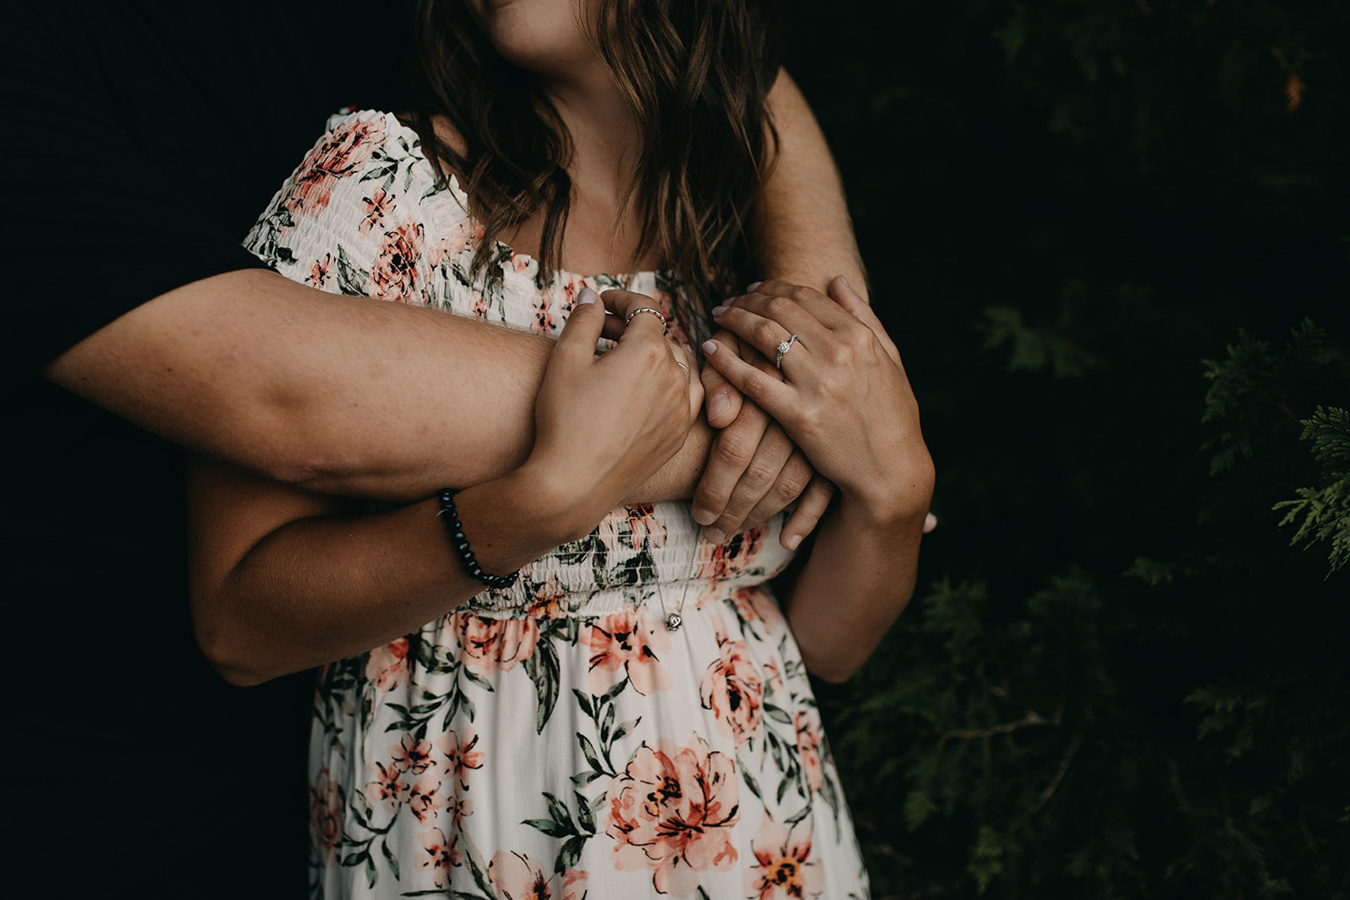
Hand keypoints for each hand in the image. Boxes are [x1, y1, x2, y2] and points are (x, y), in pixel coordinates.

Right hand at [524, 288, 701, 539]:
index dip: (622, 299)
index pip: (644, 308)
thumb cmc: (564, 420)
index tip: (602, 303)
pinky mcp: (679, 436)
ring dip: (654, 355)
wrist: (574, 485)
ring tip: (624, 360)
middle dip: (631, 328)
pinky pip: (687, 397)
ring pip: (678, 365)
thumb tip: (592, 298)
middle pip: (659, 337)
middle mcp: (674, 377)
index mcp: (648, 351)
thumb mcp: (565, 359)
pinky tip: (649, 389)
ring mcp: (681, 409)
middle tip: (600, 333)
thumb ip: (583, 320)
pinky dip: (672, 384)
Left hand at [702, 276, 932, 525]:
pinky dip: (726, 361)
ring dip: (734, 320)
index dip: (772, 288)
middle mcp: (839, 353)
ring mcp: (818, 383)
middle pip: (779, 309)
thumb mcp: (890, 359)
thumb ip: (864, 316)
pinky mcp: (799, 415)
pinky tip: (710, 350)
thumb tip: (837, 279)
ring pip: (763, 335)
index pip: (805, 296)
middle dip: (747, 300)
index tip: (753, 290)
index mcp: (859, 336)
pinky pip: (752, 380)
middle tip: (729, 302)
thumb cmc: (893, 417)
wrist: (892, 471)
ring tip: (718, 317)